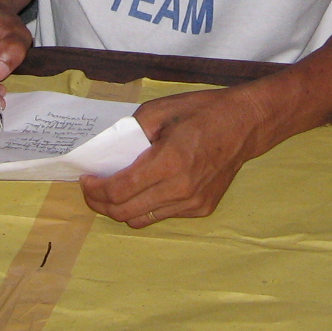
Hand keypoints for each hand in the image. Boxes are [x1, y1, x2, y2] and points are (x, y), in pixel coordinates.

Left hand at [78, 88, 262, 226]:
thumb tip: (108, 153)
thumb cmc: (202, 112)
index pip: (120, 190)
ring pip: (142, 220)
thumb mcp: (160, 111)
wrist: (245, 125)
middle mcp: (182, 189)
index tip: (86, 179)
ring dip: (121, 209)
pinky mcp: (202, 210)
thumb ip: (131, 133)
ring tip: (113, 191)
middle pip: (126, 212)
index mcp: (170, 162)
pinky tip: (144, 189)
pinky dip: (145, 206)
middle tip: (92, 189)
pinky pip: (161, 215)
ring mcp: (193, 203)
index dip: (95, 190)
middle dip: (101, 204)